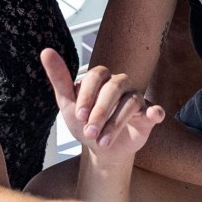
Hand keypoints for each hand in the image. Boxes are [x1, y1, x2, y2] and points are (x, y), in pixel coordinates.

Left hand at [41, 48, 161, 163]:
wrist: (99, 150)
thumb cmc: (84, 124)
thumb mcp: (67, 104)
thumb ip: (59, 78)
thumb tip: (46, 51)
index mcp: (101, 79)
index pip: (96, 77)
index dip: (88, 96)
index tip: (79, 116)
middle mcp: (120, 84)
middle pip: (113, 88)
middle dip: (100, 112)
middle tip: (89, 132)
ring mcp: (135, 98)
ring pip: (130, 102)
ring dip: (115, 124)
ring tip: (102, 142)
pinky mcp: (147, 115)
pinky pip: (154, 110)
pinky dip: (155, 112)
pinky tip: (153, 115)